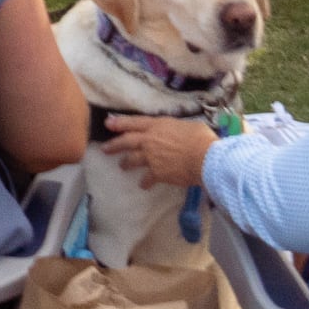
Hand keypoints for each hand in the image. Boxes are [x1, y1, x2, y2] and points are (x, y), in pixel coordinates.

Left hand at [100, 113, 218, 189]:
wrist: (204, 158)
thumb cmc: (200, 138)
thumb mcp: (187, 125)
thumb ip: (176, 128)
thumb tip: (178, 132)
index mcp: (156, 125)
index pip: (133, 122)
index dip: (119, 123)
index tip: (108, 124)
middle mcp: (149, 140)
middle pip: (126, 142)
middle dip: (113, 145)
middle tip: (105, 149)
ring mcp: (150, 157)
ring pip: (131, 160)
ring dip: (125, 163)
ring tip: (122, 166)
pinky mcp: (156, 173)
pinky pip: (147, 179)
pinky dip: (144, 182)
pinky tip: (143, 185)